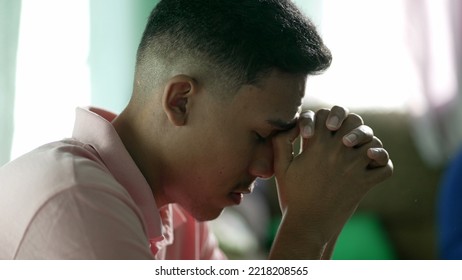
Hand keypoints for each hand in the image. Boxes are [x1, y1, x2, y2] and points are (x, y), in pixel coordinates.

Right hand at [269, 106, 392, 258]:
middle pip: (354, 121)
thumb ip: (281, 141)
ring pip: (373, 141)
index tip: (317, 132)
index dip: (323, 117)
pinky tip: (371, 165)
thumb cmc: (293, 194)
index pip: (326, 114)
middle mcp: (338, 152)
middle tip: (343, 136)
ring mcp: (354, 168)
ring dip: (368, 143)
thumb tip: (295, 125)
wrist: (308, 224)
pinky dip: (382, 164)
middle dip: (349, 124)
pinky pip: (385, 167)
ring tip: (358, 151)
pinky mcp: (365, 184)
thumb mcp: (280, 166)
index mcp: (316, 146)